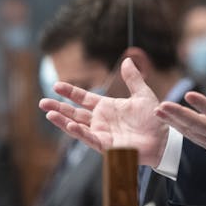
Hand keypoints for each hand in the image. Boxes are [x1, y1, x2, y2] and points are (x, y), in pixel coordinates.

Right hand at [39, 57, 168, 166]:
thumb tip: (127, 60)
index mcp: (107, 107)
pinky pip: (90, 138)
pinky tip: (70, 124)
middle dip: (58, 107)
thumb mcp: (143, 94)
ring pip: (77, 126)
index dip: (70, 92)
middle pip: (75, 113)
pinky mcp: (107, 145)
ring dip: (63, 121)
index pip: (83, 98)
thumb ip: (133, 79)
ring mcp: (102, 133)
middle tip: (41, 102)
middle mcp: (101, 120)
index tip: (56, 85)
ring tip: (49, 113)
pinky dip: (79, 132)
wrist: (163, 138)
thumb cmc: (153, 119)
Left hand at [154, 63, 205, 160]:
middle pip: (200, 126)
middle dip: (180, 116)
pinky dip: (181, 130)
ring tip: (159, 111)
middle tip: (162, 106)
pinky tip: (168, 121)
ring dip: (175, 123)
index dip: (205, 106)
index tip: (189, 95)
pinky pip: (194, 139)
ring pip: (193, 133)